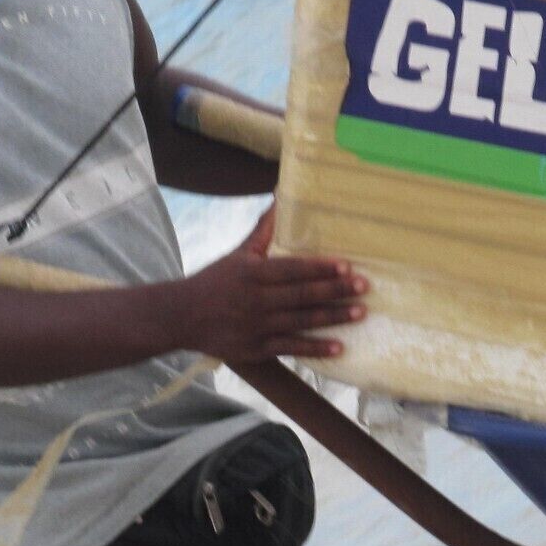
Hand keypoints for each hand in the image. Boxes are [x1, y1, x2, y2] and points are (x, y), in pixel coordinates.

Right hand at [173, 207, 365, 362]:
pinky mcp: (257, 349)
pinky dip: (315, 348)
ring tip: (360, 312)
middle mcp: (257, 300)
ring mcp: (258, 326)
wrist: (182, 317)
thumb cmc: (215, 281)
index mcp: (253, 273)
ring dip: (333, 317)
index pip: (292, 269)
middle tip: (364, 287)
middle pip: (302, 295)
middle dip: (335, 290)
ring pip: (301, 321)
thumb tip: (279, 197)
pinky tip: (339, 346)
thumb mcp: (239, 254)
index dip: (320, 268)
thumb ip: (264, 231)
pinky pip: (292, 348)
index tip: (346, 265)